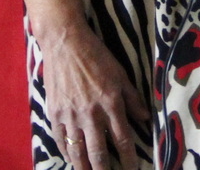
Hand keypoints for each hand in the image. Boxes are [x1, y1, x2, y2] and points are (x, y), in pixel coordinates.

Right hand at [40, 23, 150, 169]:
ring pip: (78, 152)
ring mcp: (70, 115)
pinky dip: (66, 153)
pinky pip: (60, 141)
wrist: (65, 42)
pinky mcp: (54, 113)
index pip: (122, 139)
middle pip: (99, 153)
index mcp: (110, 102)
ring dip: (84, 168)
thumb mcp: (120, 73)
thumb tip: (145, 118)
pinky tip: (72, 159)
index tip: (132, 169)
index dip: (128, 158)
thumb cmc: (96, 55)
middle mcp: (91, 113)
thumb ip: (132, 98)